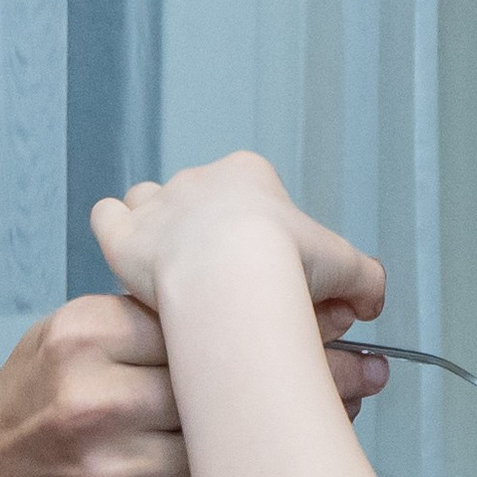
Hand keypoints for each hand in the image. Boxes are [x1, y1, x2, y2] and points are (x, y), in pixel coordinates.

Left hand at [91, 153, 387, 323]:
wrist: (232, 280)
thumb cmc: (287, 269)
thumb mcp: (348, 271)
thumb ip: (365, 282)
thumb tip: (369, 302)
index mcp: (250, 174)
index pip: (259, 205)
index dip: (269, 244)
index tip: (275, 282)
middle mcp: (199, 179)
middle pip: (206, 207)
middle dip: (218, 244)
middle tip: (228, 291)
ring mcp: (156, 203)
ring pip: (150, 201)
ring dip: (160, 228)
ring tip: (176, 271)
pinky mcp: (122, 233)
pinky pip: (107, 215)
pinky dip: (116, 232)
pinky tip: (133, 258)